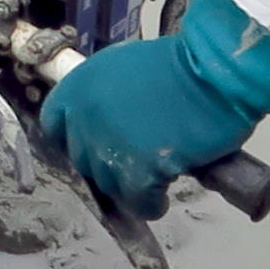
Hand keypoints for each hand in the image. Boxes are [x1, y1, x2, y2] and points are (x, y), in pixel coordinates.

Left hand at [38, 0, 269, 221]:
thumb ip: (107, 94)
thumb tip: (108, 121)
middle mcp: (86, 117)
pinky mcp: (139, 172)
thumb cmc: (183, 64)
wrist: (215, 73)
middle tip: (134, 159)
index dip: (74, 137)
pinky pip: (138, 202)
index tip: (94, 143)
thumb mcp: (127, 65)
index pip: (54, 124)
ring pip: (109, 185)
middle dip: (106, 163)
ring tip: (152, 180)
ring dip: (129, 186)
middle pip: (83, 159)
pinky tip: (161, 199)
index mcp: (80, 86)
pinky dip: (150, 204)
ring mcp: (110, 146)